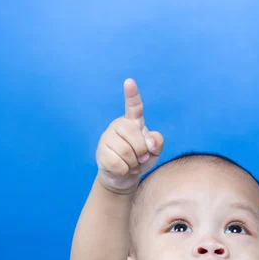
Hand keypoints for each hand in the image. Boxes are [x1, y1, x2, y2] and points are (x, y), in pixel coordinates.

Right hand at [96, 78, 163, 192]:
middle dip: (142, 151)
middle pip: (134, 136)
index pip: (134, 106)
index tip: (129, 82)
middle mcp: (118, 126)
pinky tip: (123, 169)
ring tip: (131, 164)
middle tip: (141, 158)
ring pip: (126, 152)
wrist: (125, 177)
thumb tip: (149, 142)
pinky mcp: (100, 153)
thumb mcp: (154, 151)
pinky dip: (124, 171)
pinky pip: (117, 163)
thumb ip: (157, 141)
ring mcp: (107, 138)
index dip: (132, 95)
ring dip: (133, 163)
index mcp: (133, 121)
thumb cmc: (141, 159)